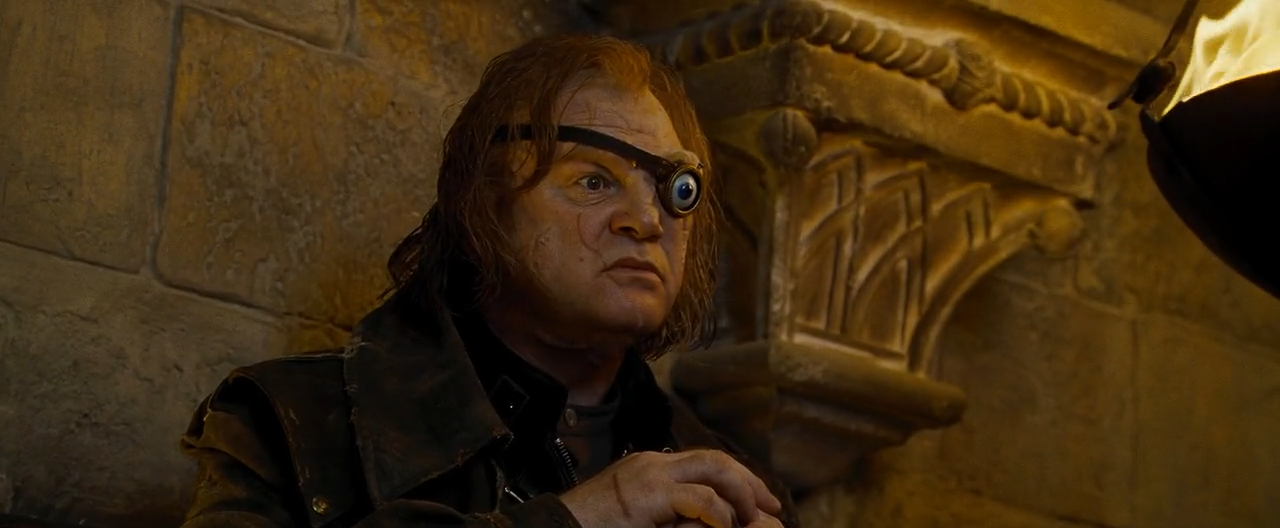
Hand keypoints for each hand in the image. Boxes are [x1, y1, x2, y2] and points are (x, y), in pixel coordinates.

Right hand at [558, 449, 782, 527]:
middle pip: (716, 459)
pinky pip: (699, 499)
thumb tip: (698, 520)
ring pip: (714, 469)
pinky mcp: (648, 494)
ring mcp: (651, 475)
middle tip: (771, 505)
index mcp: (652, 467)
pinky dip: (720, 514)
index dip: (737, 479)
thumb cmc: (593, 525)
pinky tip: (726, 527)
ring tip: (753, 518)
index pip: (704, 463)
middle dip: (749, 482)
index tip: (758, 502)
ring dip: (741, 493)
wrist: (558, 526)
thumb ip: (666, 512)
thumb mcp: (637, 515)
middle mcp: (655, 463)